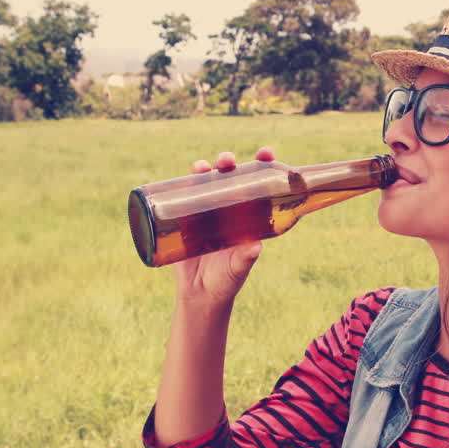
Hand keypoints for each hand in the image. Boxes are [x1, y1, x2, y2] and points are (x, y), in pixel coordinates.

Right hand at [172, 146, 274, 304]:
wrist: (200, 295)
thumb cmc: (226, 281)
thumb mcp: (237, 269)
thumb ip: (245, 259)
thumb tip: (255, 247)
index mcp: (247, 215)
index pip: (256, 184)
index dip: (262, 166)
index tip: (266, 152)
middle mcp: (226, 209)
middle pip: (228, 176)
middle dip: (228, 162)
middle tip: (227, 160)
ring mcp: (204, 212)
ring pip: (204, 182)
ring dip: (204, 168)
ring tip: (203, 167)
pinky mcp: (183, 220)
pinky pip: (181, 197)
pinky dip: (181, 184)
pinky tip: (184, 177)